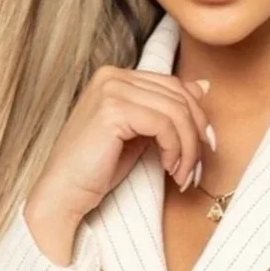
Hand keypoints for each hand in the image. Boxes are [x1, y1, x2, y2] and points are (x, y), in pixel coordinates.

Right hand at [25, 67, 213, 255]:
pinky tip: (169, 168)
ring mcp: (111, 89)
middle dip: (196, 134)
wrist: (63, 194)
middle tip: (196, 166)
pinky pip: (164, 125)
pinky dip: (175, 149)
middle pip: (178, 96)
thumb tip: (204, 86)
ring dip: (188, 147)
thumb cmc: (98, 169)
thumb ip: (166, 109)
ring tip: (182, 173)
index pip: (173, 85)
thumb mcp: (141, 134)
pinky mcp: (113, 109)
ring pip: (175, 111)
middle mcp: (112, 76)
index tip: (205, 146)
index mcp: (117, 77)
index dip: (196, 116)